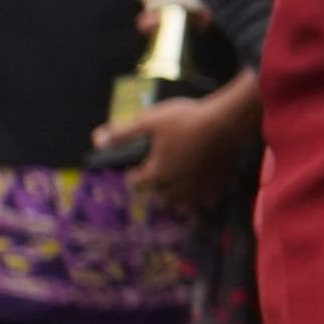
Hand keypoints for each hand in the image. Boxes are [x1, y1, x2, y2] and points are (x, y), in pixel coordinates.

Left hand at [93, 72, 264, 219]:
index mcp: (157, 173)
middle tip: (156, 178)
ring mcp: (200, 187)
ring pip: (185, 203)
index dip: (133, 174)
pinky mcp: (219, 183)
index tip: (134, 167)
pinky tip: (206, 193)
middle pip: (161, 197)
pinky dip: (205, 199)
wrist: (228, 122)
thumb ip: (123, 133)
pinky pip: (210, 200)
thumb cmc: (186, 120)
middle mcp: (177, 186)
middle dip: (156, 190)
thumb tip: (96, 140)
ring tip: (178, 190)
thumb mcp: (149, 121)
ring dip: (179, 199)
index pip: (137, 182)